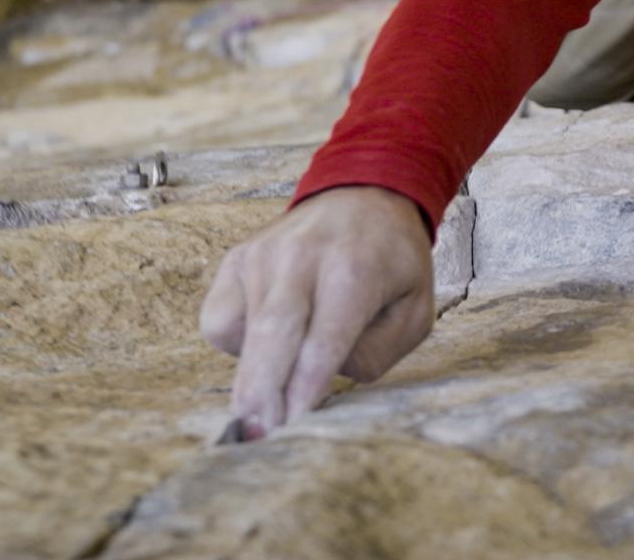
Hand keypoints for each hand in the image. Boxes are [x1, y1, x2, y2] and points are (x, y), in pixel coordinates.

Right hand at [199, 186, 434, 436]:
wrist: (365, 196)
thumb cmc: (392, 263)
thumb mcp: (414, 310)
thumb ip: (377, 353)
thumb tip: (321, 382)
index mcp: (354, 269)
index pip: (324, 342)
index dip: (305, 389)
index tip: (293, 427)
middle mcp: (302, 257)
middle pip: (272, 336)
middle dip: (262, 393)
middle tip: (257, 437)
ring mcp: (262, 255)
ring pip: (241, 332)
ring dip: (250, 378)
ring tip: (265, 407)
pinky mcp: (236, 260)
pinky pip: (219, 321)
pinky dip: (237, 345)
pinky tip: (268, 344)